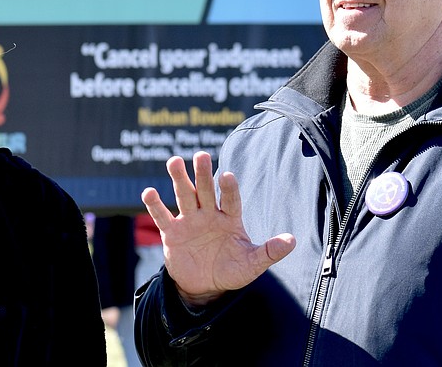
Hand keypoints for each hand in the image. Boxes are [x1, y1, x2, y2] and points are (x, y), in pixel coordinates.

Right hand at [141, 151, 295, 307]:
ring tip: (174, 161)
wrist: (205, 286)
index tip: (227, 176)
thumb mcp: (251, 264)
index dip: (228, 189)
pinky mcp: (171, 232)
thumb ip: (269, 252)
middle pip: (205, 190)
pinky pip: (162, 216)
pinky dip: (155, 205)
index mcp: (229, 218)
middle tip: (201, 155)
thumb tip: (292, 240)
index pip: (230, 200)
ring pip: (183, 196)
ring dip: (179, 179)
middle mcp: (208, 214)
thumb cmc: (230, 270)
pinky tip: (149, 192)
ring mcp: (189, 221)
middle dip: (202, 174)